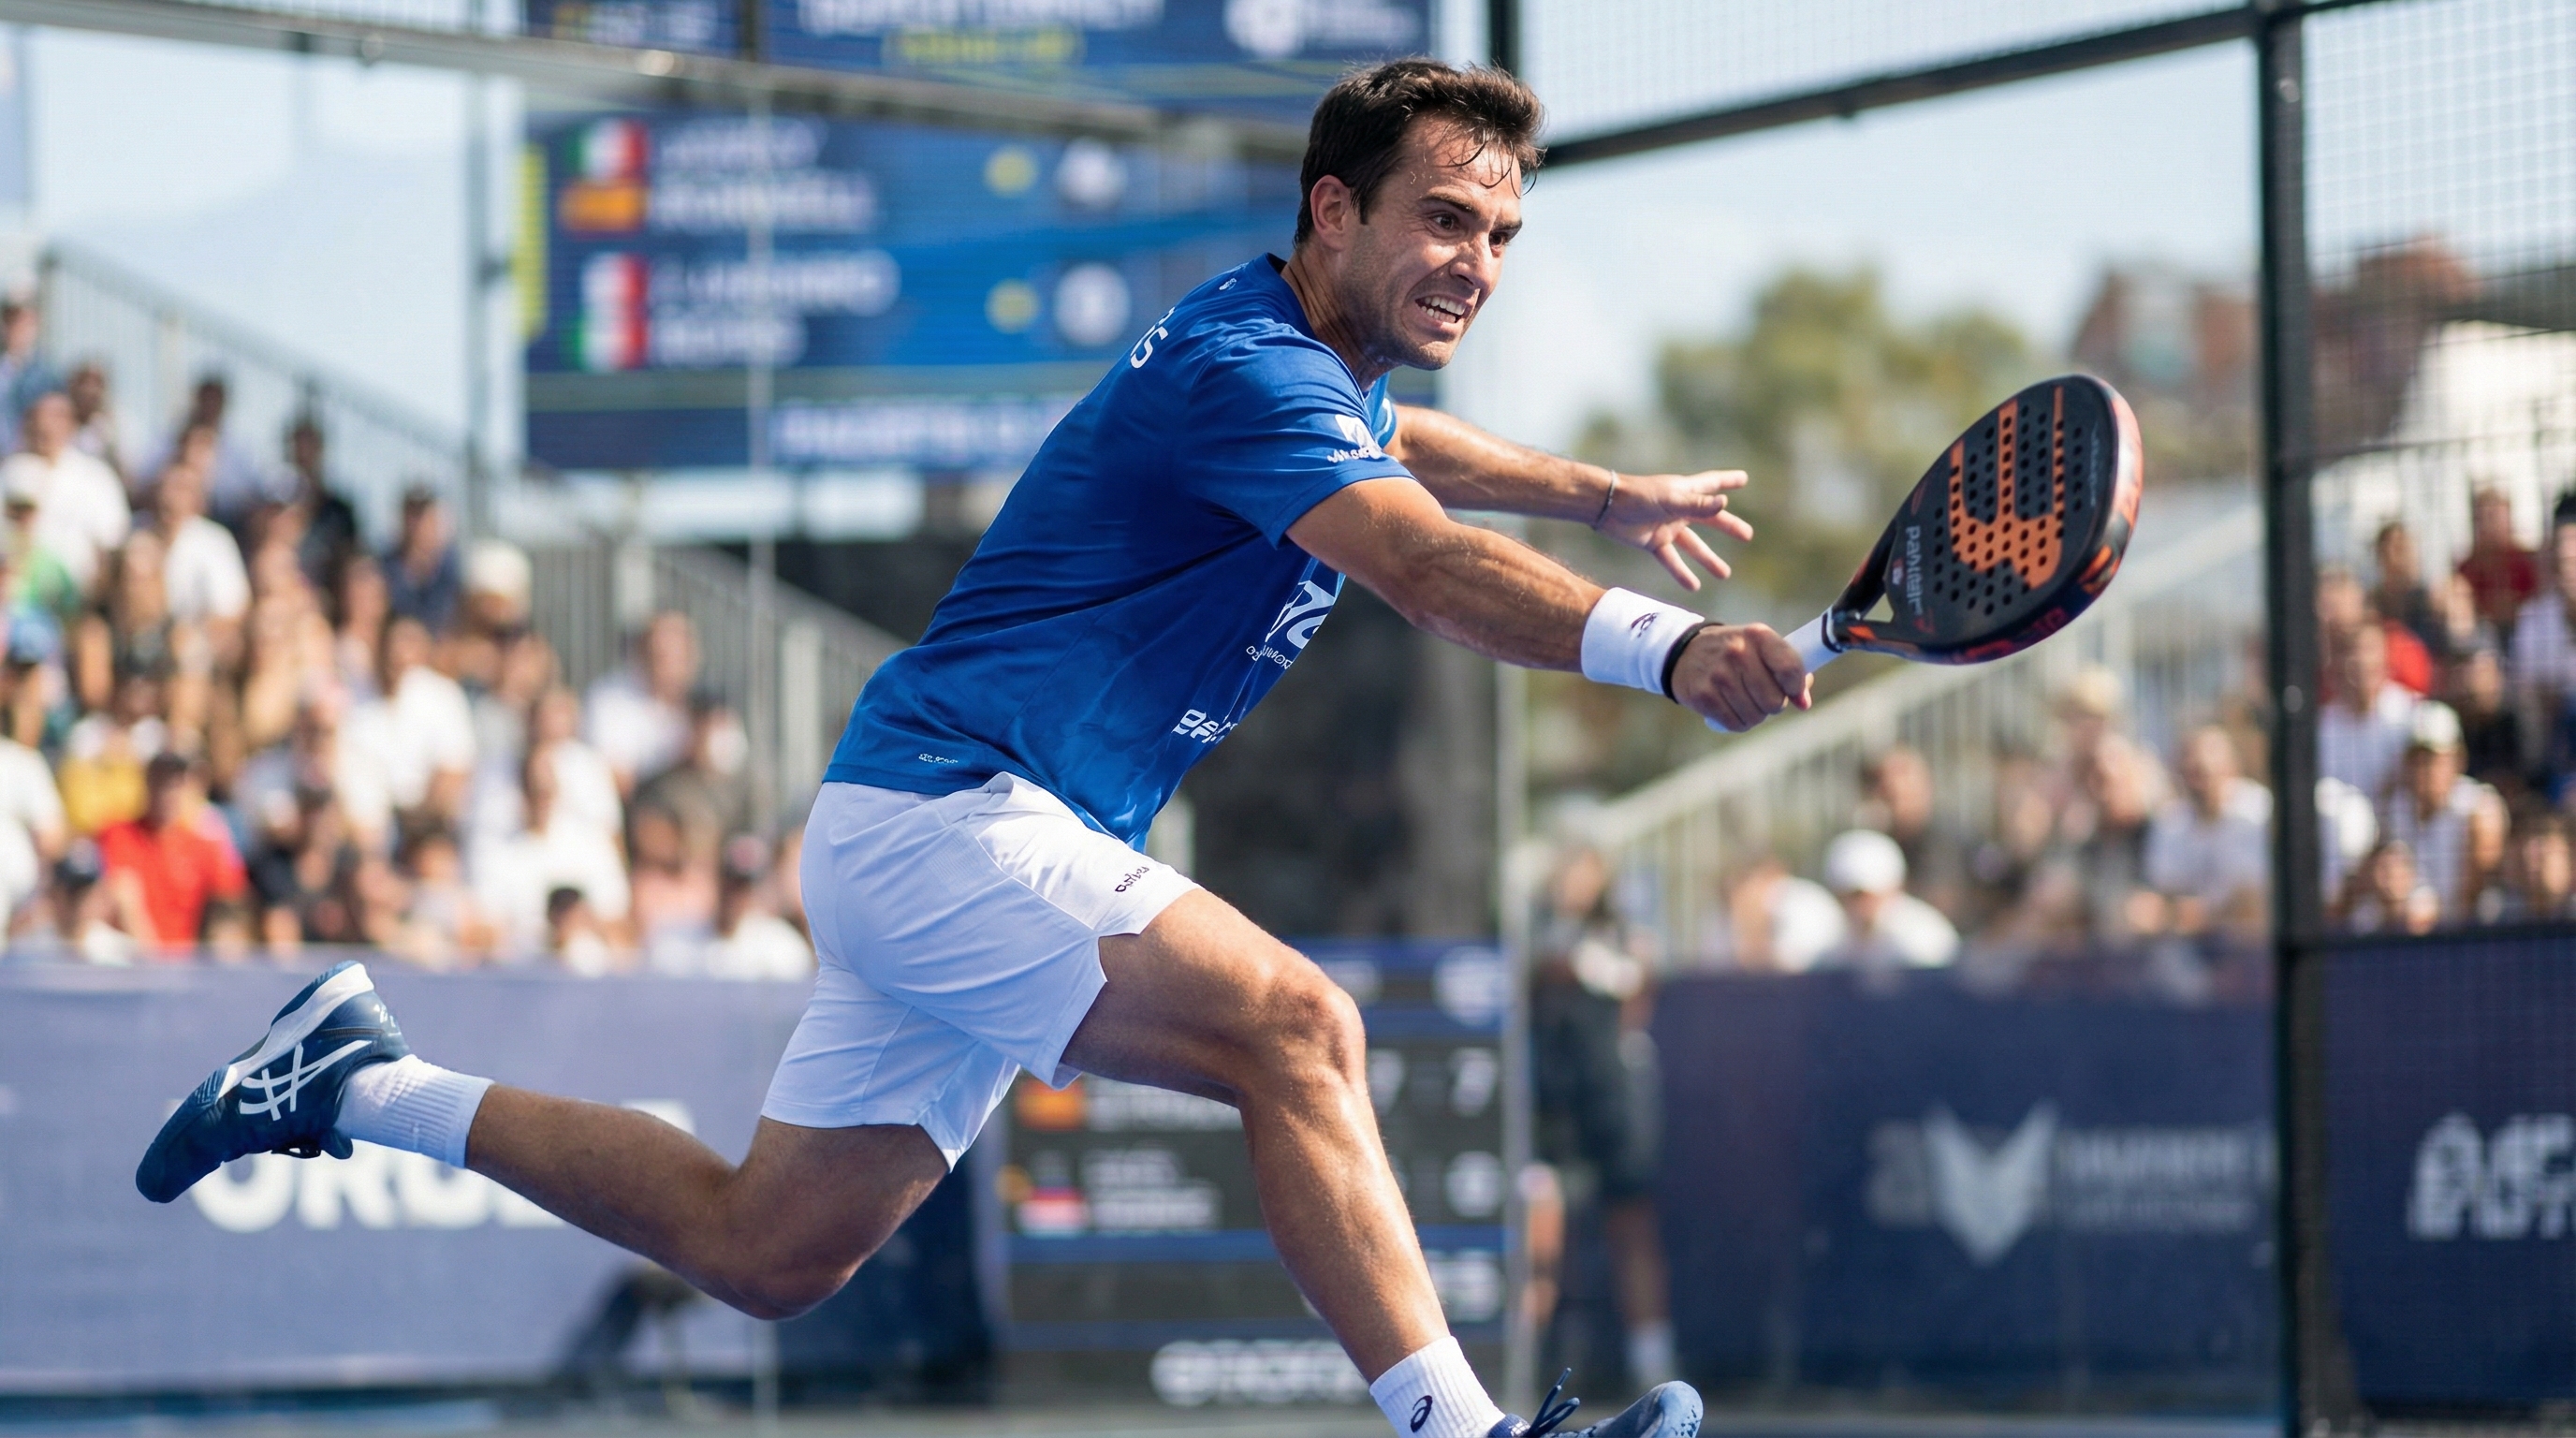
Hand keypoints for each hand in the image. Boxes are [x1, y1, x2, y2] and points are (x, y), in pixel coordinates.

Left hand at [1595, 468, 1755, 589]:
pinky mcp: (1654, 543)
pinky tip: (1694, 586)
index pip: (1712, 484)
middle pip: (1709, 519)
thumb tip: (1724, 503)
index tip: (1744, 478)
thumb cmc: (1638, 496)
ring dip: (1708, 559)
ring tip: (1725, 574)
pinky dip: (1681, 573)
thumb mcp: (1671, 501)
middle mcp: (1679, 509)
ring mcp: (1667, 527)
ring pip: (1693, 545)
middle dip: (1728, 526)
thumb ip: (1697, 505)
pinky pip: (1671, 560)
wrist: (1606, 507)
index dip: (1727, 481)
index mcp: (1684, 491)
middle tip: (1747, 535)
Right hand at [1670, 623, 1812, 732]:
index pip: (1790, 668)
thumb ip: (1787, 668)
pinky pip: (1735, 724)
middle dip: (1773, 704)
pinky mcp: (1703, 695)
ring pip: (1756, 716)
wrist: (1685, 652)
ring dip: (1755, 714)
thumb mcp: (1760, 647)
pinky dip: (1739, 722)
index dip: (1796, 688)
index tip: (1796, 695)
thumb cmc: (1735, 653)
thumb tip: (1803, 702)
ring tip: (1745, 700)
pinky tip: (1733, 708)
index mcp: (1758, 635)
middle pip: (1774, 701)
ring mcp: (1718, 674)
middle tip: (1763, 696)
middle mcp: (1737, 652)